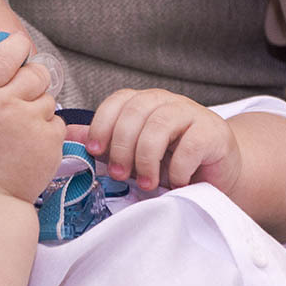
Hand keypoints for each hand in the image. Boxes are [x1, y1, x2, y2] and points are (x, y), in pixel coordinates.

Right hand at [0, 33, 65, 202]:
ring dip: (38, 108)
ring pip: (48, 98)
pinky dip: (47, 130)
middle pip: (35, 72)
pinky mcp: (50, 142)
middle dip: (32, 80)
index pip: (6, 53)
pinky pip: (57, 122)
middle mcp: (5, 102)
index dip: (17, 47)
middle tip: (21, 96)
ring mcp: (30, 122)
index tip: (19, 49)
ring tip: (20, 129)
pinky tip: (29, 145)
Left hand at [85, 88, 241, 193]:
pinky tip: (176, 181)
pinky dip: (177, 168)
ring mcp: (191, 114)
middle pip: (135, 112)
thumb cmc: (172, 160)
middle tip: (120, 175)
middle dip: (122, 147)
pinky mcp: (212, 132)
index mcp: (144, 103)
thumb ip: (104, 142)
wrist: (217, 171)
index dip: (102, 124)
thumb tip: (68, 135)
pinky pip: (189, 145)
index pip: (117, 101)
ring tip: (147, 184)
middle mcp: (166, 102)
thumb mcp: (133, 152)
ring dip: (147, 159)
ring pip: (159, 125)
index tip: (95, 152)